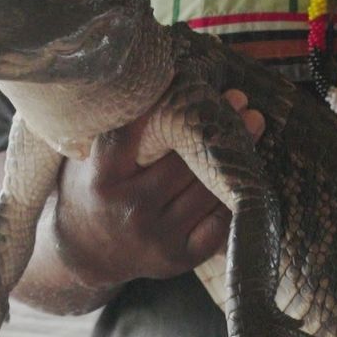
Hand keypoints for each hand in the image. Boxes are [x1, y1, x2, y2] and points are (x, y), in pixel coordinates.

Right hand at [53, 89, 264, 287]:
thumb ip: (111, 133)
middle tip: (238, 99)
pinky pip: (218, 222)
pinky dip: (231, 195)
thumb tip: (152, 83)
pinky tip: (244, 171)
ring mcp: (158, 237)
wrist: (84, 255)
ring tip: (251, 124)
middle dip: (212, 128)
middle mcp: (131, 210)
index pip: (130, 135)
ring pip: (206, 189)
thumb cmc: (91, 194)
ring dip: (234, 158)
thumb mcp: (86, 161)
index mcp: (102, 181)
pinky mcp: (180, 256)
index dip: (158, 106)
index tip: (184, 80)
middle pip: (182, 162)